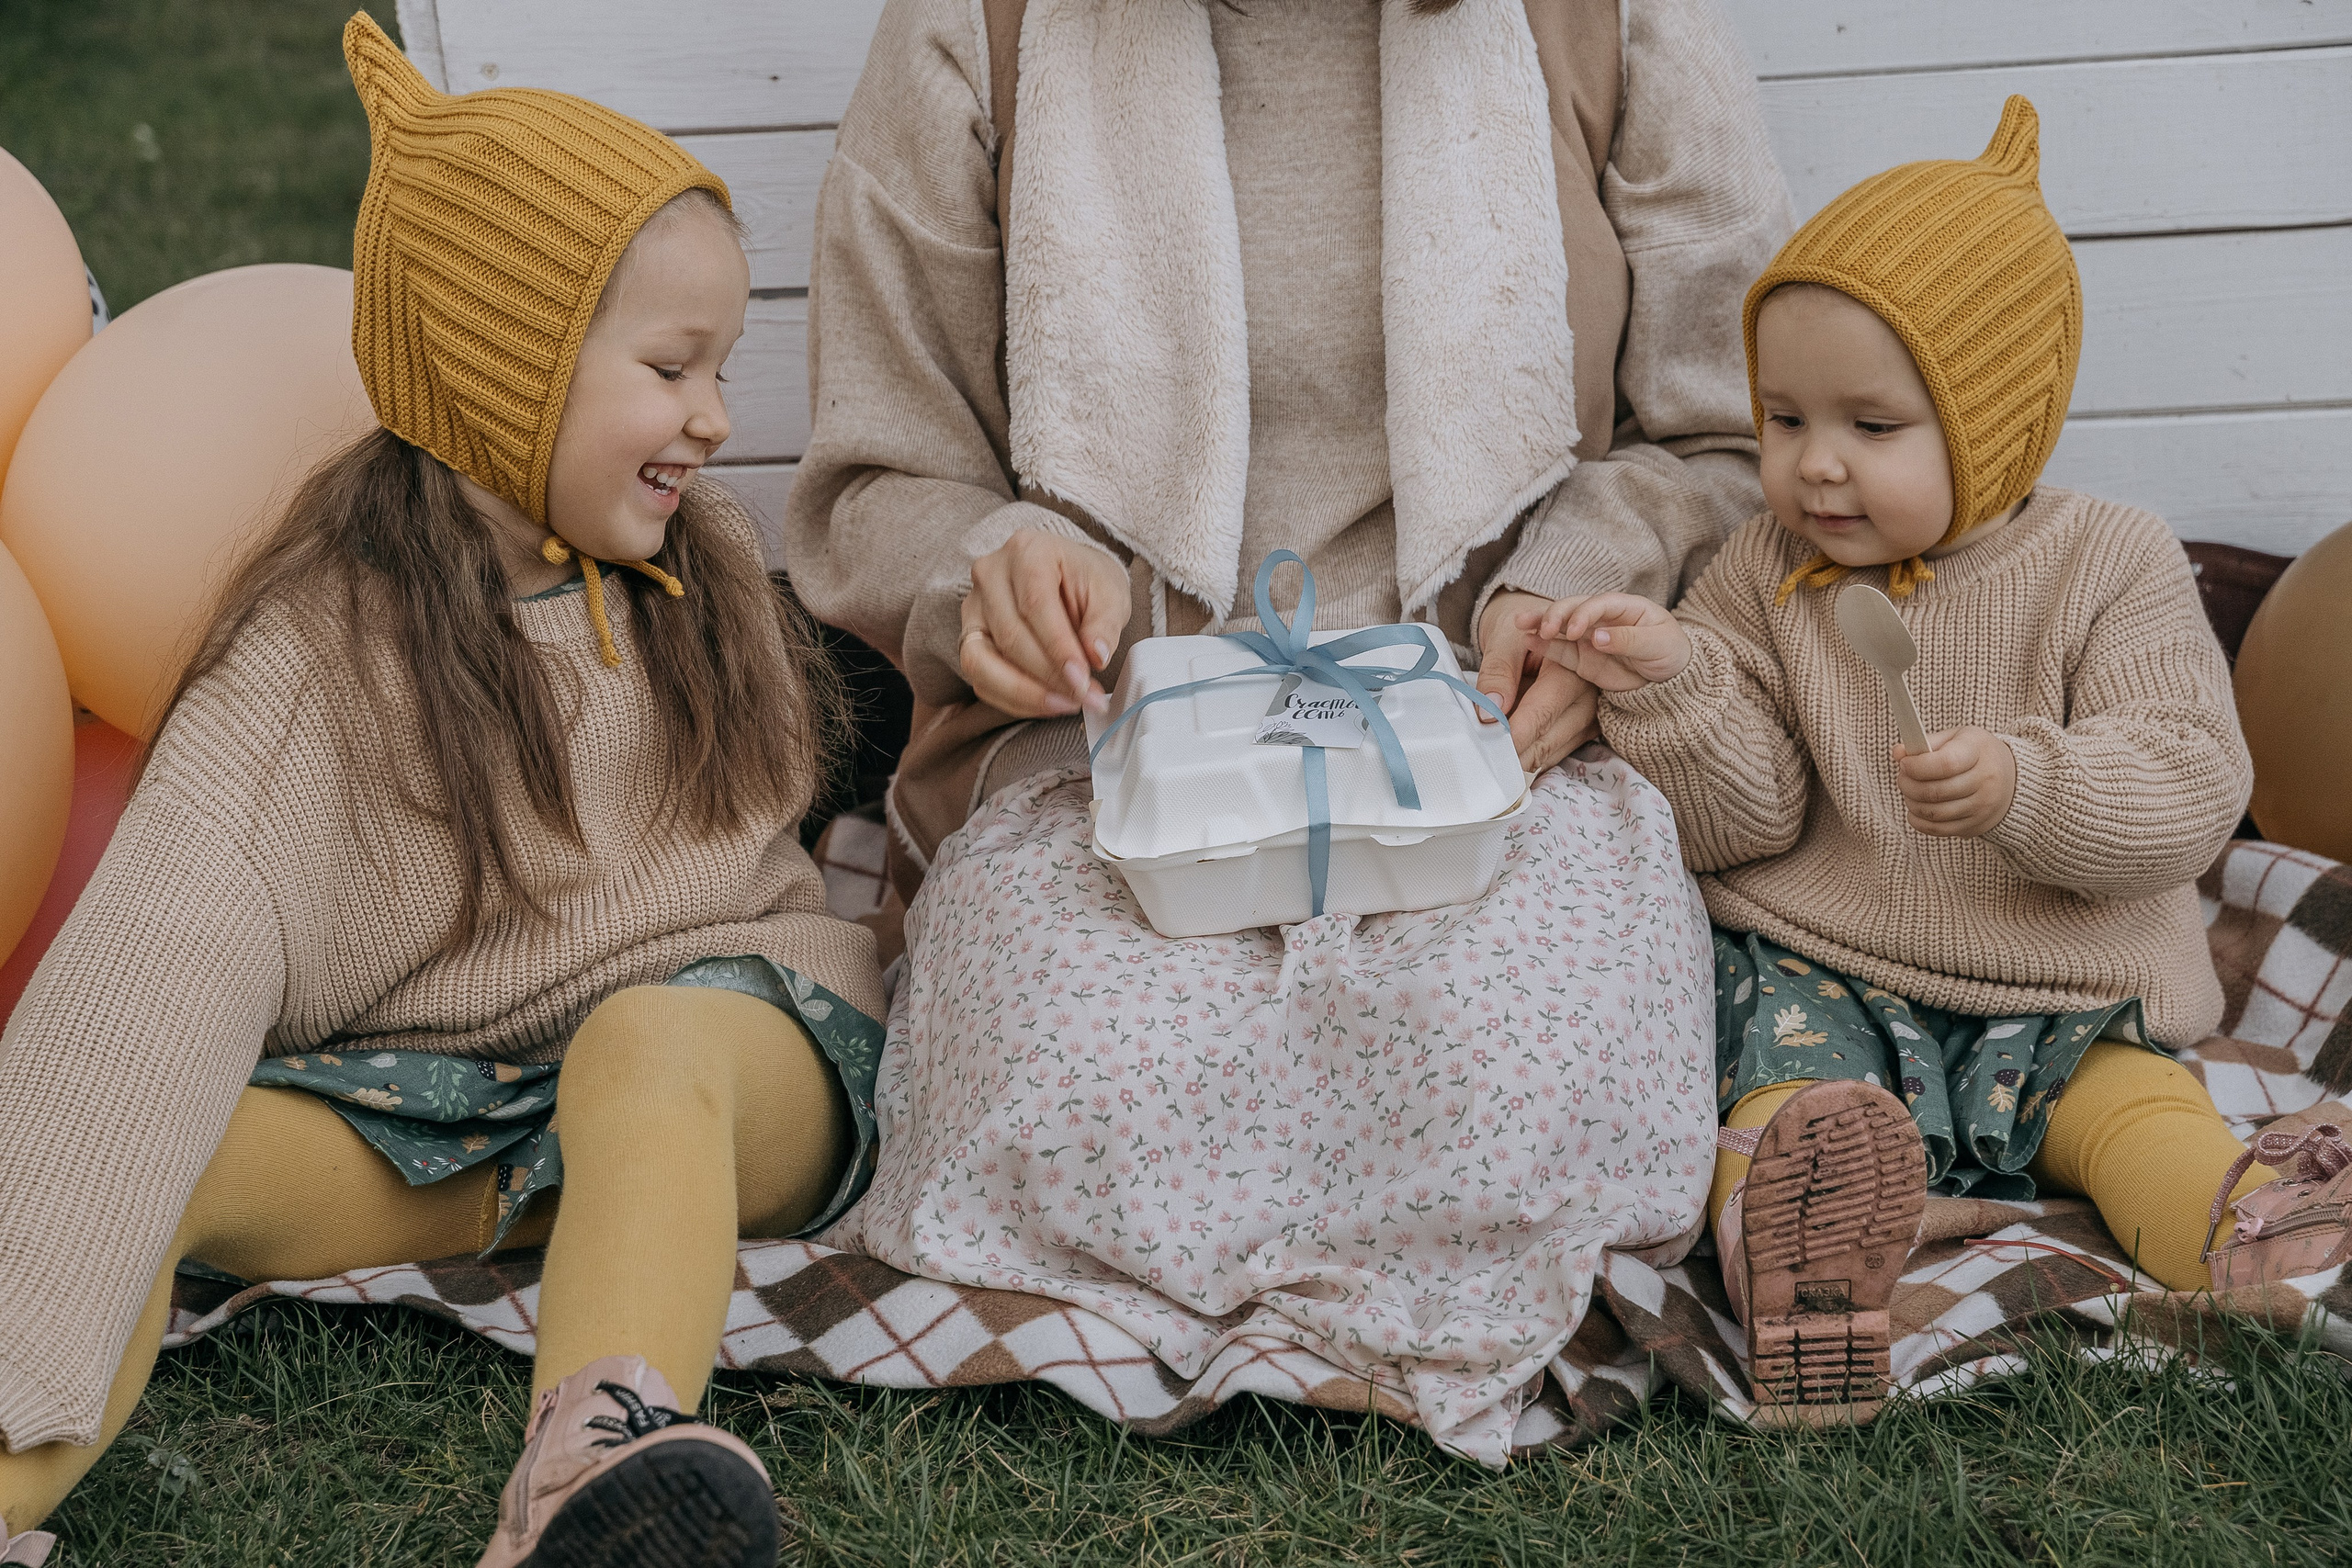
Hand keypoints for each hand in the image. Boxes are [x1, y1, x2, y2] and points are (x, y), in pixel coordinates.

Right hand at [960, 529, 1131, 717]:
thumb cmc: (1085, 580)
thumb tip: (1096, 656)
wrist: (1066, 576)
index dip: (1058, 648)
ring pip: (982, 661)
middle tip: (1083, 696)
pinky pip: (980, 679)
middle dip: (1048, 676)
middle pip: (1009, 636)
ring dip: (1025, 693)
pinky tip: (1046, 703)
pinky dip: (1013, 700)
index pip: (1035, 604)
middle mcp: (991, 575)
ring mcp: (974, 607)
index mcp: (1027, 551)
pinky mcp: (970, 637)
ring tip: (1065, 704)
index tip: (1082, 678)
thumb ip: (1105, 623)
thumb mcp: (1110, 592)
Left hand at [1475, 590, 1599, 772]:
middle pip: (1546, 741)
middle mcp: (1587, 698)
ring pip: (1548, 754)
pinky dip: (1526, 754)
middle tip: (1479, 755)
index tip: (1486, 748)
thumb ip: (1496, 674)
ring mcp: (1587, 718)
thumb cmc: (1521, 631)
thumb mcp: (1504, 641)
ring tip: (1490, 748)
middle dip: (1511, 753)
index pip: (1541, 713)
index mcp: (1572, 670)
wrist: (1540, 629)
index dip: (1513, 736)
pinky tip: (1507, 747)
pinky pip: (1551, 754)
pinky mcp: (1580, 732)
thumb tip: (1490, 714)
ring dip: (1518, 757)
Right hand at [1520, 592, 1689, 690]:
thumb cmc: (1670, 653)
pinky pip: (1560, 650)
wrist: (1670, 680)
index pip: (1598, 604)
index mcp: (1624, 607)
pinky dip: (1543, 646)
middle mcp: (1601, 618)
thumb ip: (1629, 640)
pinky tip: (1528, 640)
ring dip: (1541, 623)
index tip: (1574, 630)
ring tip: (1521, 624)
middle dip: (1556, 615)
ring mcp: (1588, 637)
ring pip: (1560, 626)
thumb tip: (1597, 637)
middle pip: (1574, 608)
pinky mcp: (1581, 658)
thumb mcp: (1658, 644)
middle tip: (1545, 628)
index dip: (1584, 613)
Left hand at [1895, 726, 2016, 836]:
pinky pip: (1939, 829)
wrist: (2012, 779)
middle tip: (1902, 777)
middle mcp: (1986, 780)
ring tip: (1909, 792)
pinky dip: (1919, 821)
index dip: (1917, 766)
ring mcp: (1983, 806)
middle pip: (1936, 791)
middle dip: (1908, 785)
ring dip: (1912, 803)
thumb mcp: (1956, 737)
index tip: (1904, 764)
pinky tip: (1915, 809)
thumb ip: (1926, 743)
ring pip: (1935, 813)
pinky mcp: (1976, 825)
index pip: (1945, 764)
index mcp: (1979, 751)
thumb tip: (1898, 752)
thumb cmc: (1975, 754)